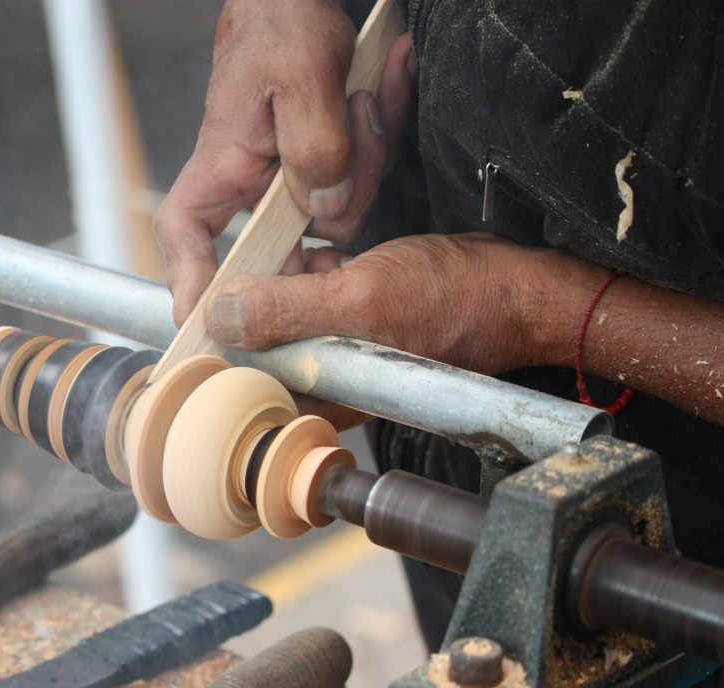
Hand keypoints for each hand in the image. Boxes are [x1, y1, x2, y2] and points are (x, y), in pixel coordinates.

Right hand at [155, 0, 417, 323]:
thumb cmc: (281, 25)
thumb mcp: (304, 78)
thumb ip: (316, 150)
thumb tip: (326, 212)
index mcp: (222, 166)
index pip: (186, 235)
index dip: (191, 283)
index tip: (204, 321)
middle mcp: (248, 185)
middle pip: (285, 245)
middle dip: (335, 211)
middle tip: (356, 141)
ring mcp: (284, 184)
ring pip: (332, 217)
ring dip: (366, 161)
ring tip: (364, 96)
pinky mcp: (317, 174)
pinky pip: (354, 188)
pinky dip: (374, 146)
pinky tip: (375, 97)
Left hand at [203, 233, 591, 375]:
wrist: (515, 288)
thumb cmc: (454, 302)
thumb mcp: (362, 301)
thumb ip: (287, 311)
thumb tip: (222, 317)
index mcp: (326, 394)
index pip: (248, 380)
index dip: (224, 343)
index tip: (208, 305)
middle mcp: (332, 380)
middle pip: (262, 343)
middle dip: (259, 301)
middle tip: (269, 267)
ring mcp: (346, 349)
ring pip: (287, 314)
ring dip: (289, 281)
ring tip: (314, 260)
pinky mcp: (360, 320)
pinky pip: (317, 297)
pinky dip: (318, 272)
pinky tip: (335, 256)